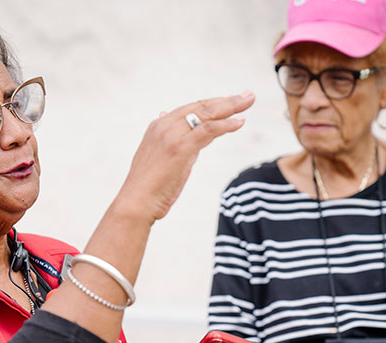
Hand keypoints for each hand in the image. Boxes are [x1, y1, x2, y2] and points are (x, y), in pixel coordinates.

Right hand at [116, 91, 254, 223]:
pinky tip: (239, 122)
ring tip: (249, 101)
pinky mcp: (180, 148)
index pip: (191, 109)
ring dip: (231, 106)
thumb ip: (167, 140)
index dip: (213, 103)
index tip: (231, 101)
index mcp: (158, 126)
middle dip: (227, 100)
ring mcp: (172, 135)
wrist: (136, 202)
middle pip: (201, 106)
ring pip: (206, 114)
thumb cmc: (149, 186)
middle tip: (248, 95)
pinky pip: (208, 130)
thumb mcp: (159, 158)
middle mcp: (164, 125)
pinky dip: (225, 124)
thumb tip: (166, 119)